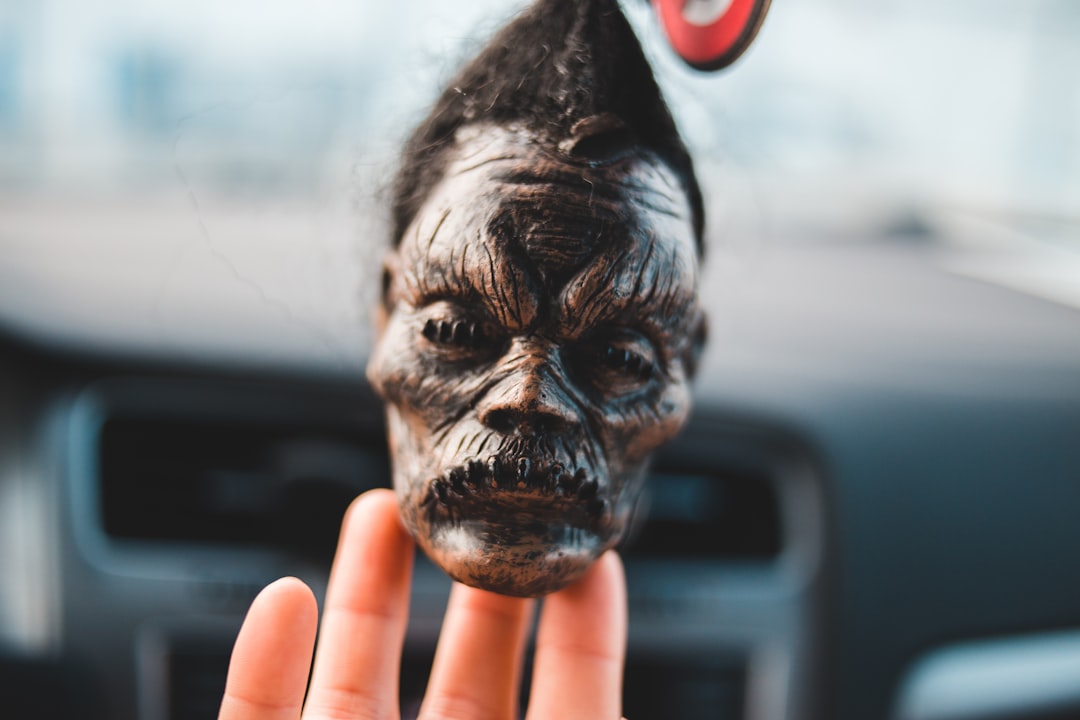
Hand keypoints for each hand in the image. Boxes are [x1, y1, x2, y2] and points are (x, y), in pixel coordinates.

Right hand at [218, 489, 627, 719]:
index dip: (581, 638)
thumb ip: (588, 718)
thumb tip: (615, 602)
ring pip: (356, 691)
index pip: (567, 712)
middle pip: (463, 689)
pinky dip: (262, 667)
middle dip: (474, 594)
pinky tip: (281, 598)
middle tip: (485, 518)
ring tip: (381, 514)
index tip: (596, 558)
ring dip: (366, 598)